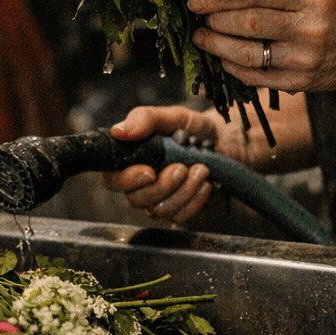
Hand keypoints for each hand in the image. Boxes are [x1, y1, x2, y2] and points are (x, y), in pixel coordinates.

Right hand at [99, 103, 302, 225]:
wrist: (224, 143)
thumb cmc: (194, 129)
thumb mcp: (172, 117)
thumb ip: (144, 119)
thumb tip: (118, 131)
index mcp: (131, 160)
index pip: (111, 179)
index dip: (125, 180)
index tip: (148, 171)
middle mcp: (141, 184)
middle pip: (136, 200)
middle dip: (163, 186)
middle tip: (182, 167)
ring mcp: (159, 200)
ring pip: (160, 211)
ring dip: (185, 191)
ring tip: (201, 169)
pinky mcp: (179, 211)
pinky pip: (180, 217)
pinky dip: (196, 200)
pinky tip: (206, 184)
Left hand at [189, 0, 335, 95]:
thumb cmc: (335, 13)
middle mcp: (309, 30)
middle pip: (249, 23)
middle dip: (215, 17)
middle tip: (198, 13)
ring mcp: (304, 61)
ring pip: (247, 54)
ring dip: (216, 44)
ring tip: (201, 36)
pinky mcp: (298, 84)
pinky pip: (255, 77)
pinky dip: (231, 67)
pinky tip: (222, 57)